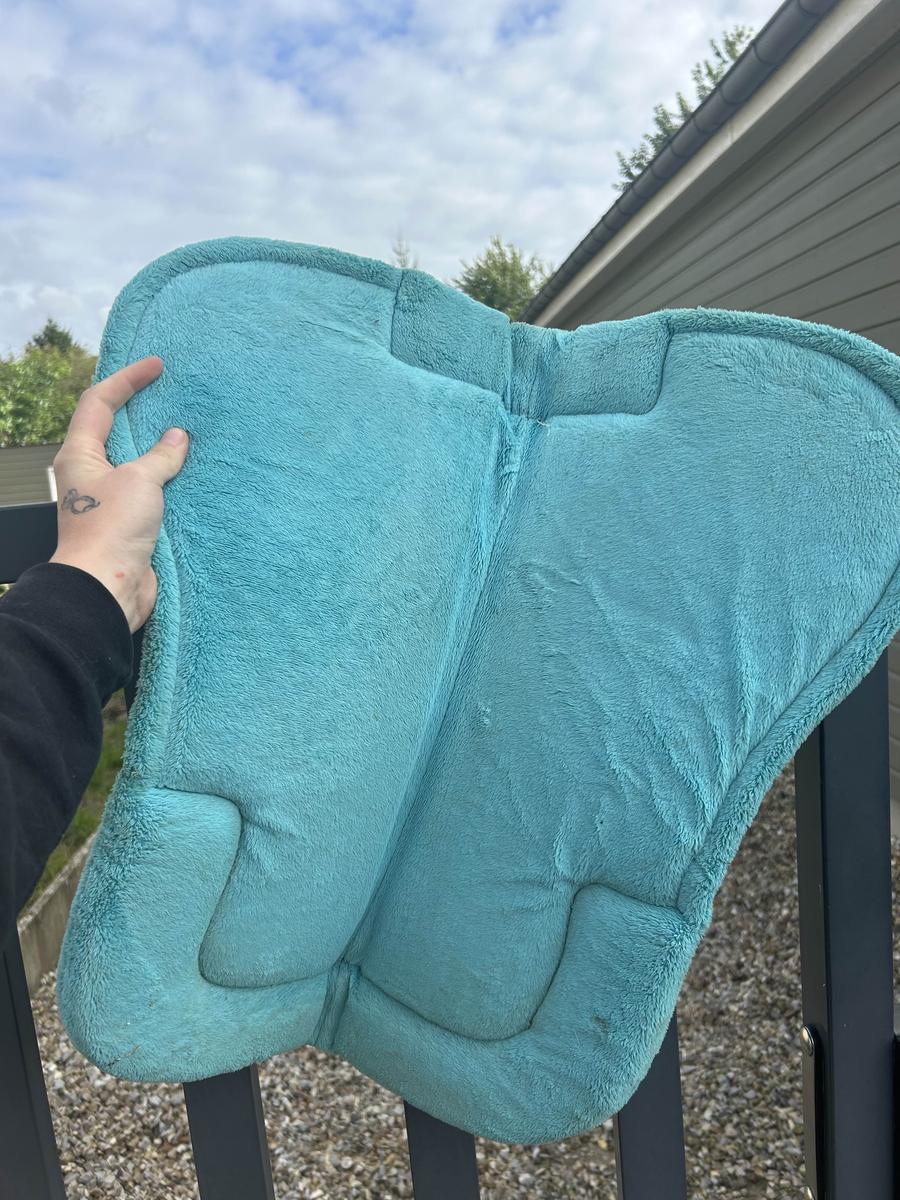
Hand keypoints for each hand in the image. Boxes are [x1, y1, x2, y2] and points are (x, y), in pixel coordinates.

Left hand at [49, 356, 188, 632]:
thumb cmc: (113, 529)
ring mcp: (110, 499)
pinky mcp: (129, 523)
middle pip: (114, 430)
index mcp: (80, 455)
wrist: (109, 587)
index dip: (126, 379)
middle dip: (141, 409)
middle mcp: (91, 473)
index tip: (157, 366)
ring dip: (159, 446)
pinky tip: (193, 473)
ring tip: (188, 429)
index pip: (98, 402)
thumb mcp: (140, 481)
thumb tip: (177, 437)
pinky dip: (170, 477)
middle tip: (171, 392)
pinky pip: (151, 490)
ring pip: (135, 461)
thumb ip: (160, 456)